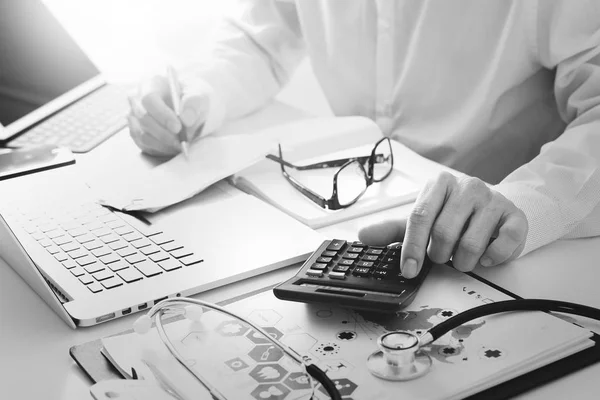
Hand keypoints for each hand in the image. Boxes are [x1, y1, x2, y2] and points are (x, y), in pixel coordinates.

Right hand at [128, 75, 208, 156]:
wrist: (191, 110)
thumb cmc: (192, 97)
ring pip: (142, 135)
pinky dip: (160, 149)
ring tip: (180, 144)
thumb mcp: (200, 94)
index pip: (149, 99)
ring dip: (163, 143)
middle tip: (181, 141)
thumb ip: (194, 103)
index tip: (178, 127)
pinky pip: (144, 145)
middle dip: (163, 133)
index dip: (162, 115)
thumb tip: (186, 118)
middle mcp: (138, 100)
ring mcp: (135, 117)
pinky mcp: (137, 133)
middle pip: (143, 119)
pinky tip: (173, 147)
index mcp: (151, 84)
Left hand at [359, 172, 527, 277]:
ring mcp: (493, 199)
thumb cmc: (453, 214)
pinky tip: (485, 254)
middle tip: (442, 256)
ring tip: (462, 256)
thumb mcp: (422, 219)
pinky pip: (502, 245)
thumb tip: (363, 236)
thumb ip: (392, 230)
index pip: (420, 216)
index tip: (409, 269)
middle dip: (439, 255)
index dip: (412, 247)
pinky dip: (491, 258)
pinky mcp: (515, 216)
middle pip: (443, 233)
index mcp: (440, 184)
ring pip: (470, 244)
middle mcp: (467, 187)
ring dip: (463, 261)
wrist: (494, 208)